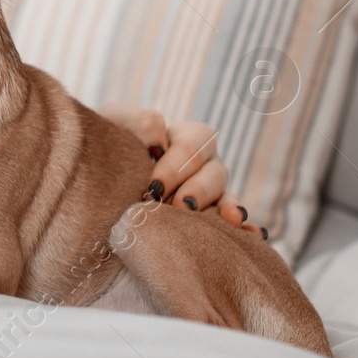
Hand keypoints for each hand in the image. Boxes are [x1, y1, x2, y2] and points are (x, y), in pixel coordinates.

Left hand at [97, 104, 256, 232]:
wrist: (102, 171)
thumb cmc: (113, 142)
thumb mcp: (117, 121)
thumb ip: (139, 122)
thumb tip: (157, 145)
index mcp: (186, 137)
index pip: (193, 145)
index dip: (175, 167)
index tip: (153, 189)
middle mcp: (205, 165)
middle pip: (214, 173)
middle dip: (197, 191)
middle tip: (178, 208)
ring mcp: (213, 193)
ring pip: (228, 198)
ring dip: (224, 209)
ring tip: (223, 221)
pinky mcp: (214, 219)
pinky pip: (238, 224)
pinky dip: (248, 229)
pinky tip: (254, 235)